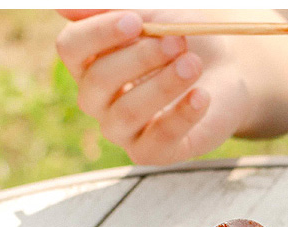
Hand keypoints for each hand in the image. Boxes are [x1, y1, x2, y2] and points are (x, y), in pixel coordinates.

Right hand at [55, 9, 251, 163]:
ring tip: (193, 65)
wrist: (225, 70)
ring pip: (126, 113)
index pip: (71, 48)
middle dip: (140, 58)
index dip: (99, 33)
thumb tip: (62, 8)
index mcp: (88, 61)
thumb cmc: (181, 38)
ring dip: (162, 86)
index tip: (137, 21)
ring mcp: (122, 130)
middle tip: (177, 41)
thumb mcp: (152, 15)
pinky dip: (182, 115)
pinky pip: (158, 139)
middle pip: (98, 81)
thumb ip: (116, 9)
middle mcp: (98, 100)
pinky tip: (202, 96)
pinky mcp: (151, 152)